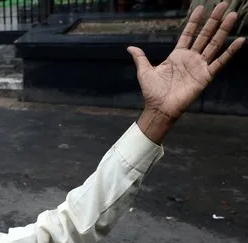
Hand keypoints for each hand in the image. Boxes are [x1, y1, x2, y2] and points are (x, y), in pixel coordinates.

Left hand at [127, 2, 245, 119]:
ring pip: (214, 44)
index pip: (189, 34)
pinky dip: (230, 52)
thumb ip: (140, 58)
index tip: (201, 7)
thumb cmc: (152, 92)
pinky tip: (240, 40)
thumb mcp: (144, 71)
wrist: (159, 108)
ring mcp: (199, 66)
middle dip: (214, 20)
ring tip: (232, 15)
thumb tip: (130, 48)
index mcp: (177, 55)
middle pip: (205, 35)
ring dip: (224, 30)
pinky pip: (220, 62)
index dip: (195, 21)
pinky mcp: (205, 76)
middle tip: (223, 4)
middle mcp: (190, 58)